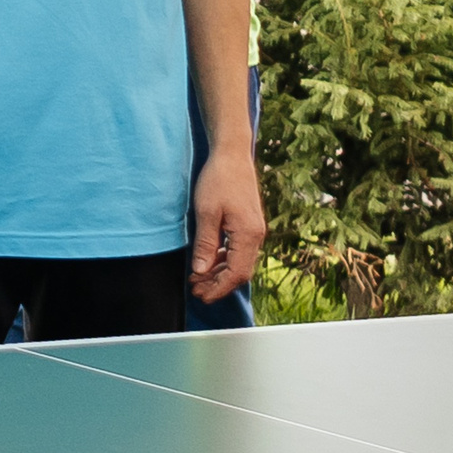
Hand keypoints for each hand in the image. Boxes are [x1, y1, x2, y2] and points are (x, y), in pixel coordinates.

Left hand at [190, 148, 265, 302]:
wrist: (232, 156)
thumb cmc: (218, 180)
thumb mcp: (206, 211)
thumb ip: (205, 243)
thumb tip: (201, 271)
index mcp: (248, 235)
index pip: (236, 273)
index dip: (219, 288)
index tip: (201, 296)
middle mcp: (256, 236)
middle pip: (240, 271)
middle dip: (218, 284)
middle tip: (196, 291)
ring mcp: (254, 230)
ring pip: (239, 262)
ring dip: (219, 273)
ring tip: (198, 280)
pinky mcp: (248, 225)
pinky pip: (238, 250)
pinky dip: (223, 260)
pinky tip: (209, 262)